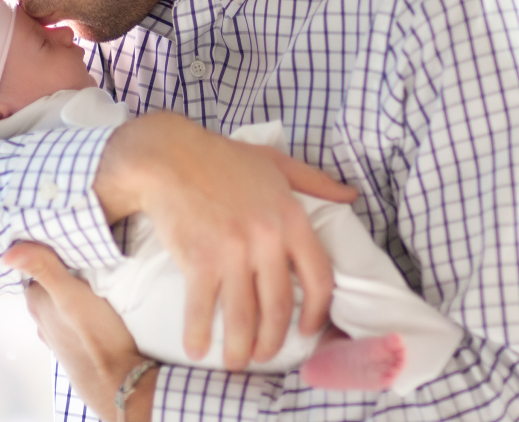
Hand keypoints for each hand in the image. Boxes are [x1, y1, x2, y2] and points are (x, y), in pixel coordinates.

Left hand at [2, 241, 155, 421]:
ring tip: (88, 279)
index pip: (34, 265)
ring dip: (67, 293)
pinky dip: (75, 313)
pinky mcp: (71, 348)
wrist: (117, 381)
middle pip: (44, 284)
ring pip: (57, 304)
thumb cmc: (94, 334)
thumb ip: (43, 268)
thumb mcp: (70, 293)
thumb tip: (6, 252)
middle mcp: (40, 318)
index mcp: (37, 300)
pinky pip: (69, 322)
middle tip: (79, 254)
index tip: (61, 238)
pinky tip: (90, 310)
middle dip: (56, 270)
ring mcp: (55, 336)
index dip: (46, 250)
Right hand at [94, 112, 356, 368]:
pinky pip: (203, 308)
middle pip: (280, 307)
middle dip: (272, 340)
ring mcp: (233, 252)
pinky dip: (199, 333)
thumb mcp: (275, 162)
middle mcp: (267, 239)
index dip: (317, 313)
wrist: (169, 156)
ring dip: (241, 348)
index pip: (320, 279)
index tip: (307, 329)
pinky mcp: (200, 260)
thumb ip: (314, 181)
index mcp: (291, 218)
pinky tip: (196, 348)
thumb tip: (349, 195)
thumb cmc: (221, 158)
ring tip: (236, 361)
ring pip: (244, 316)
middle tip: (263, 355)